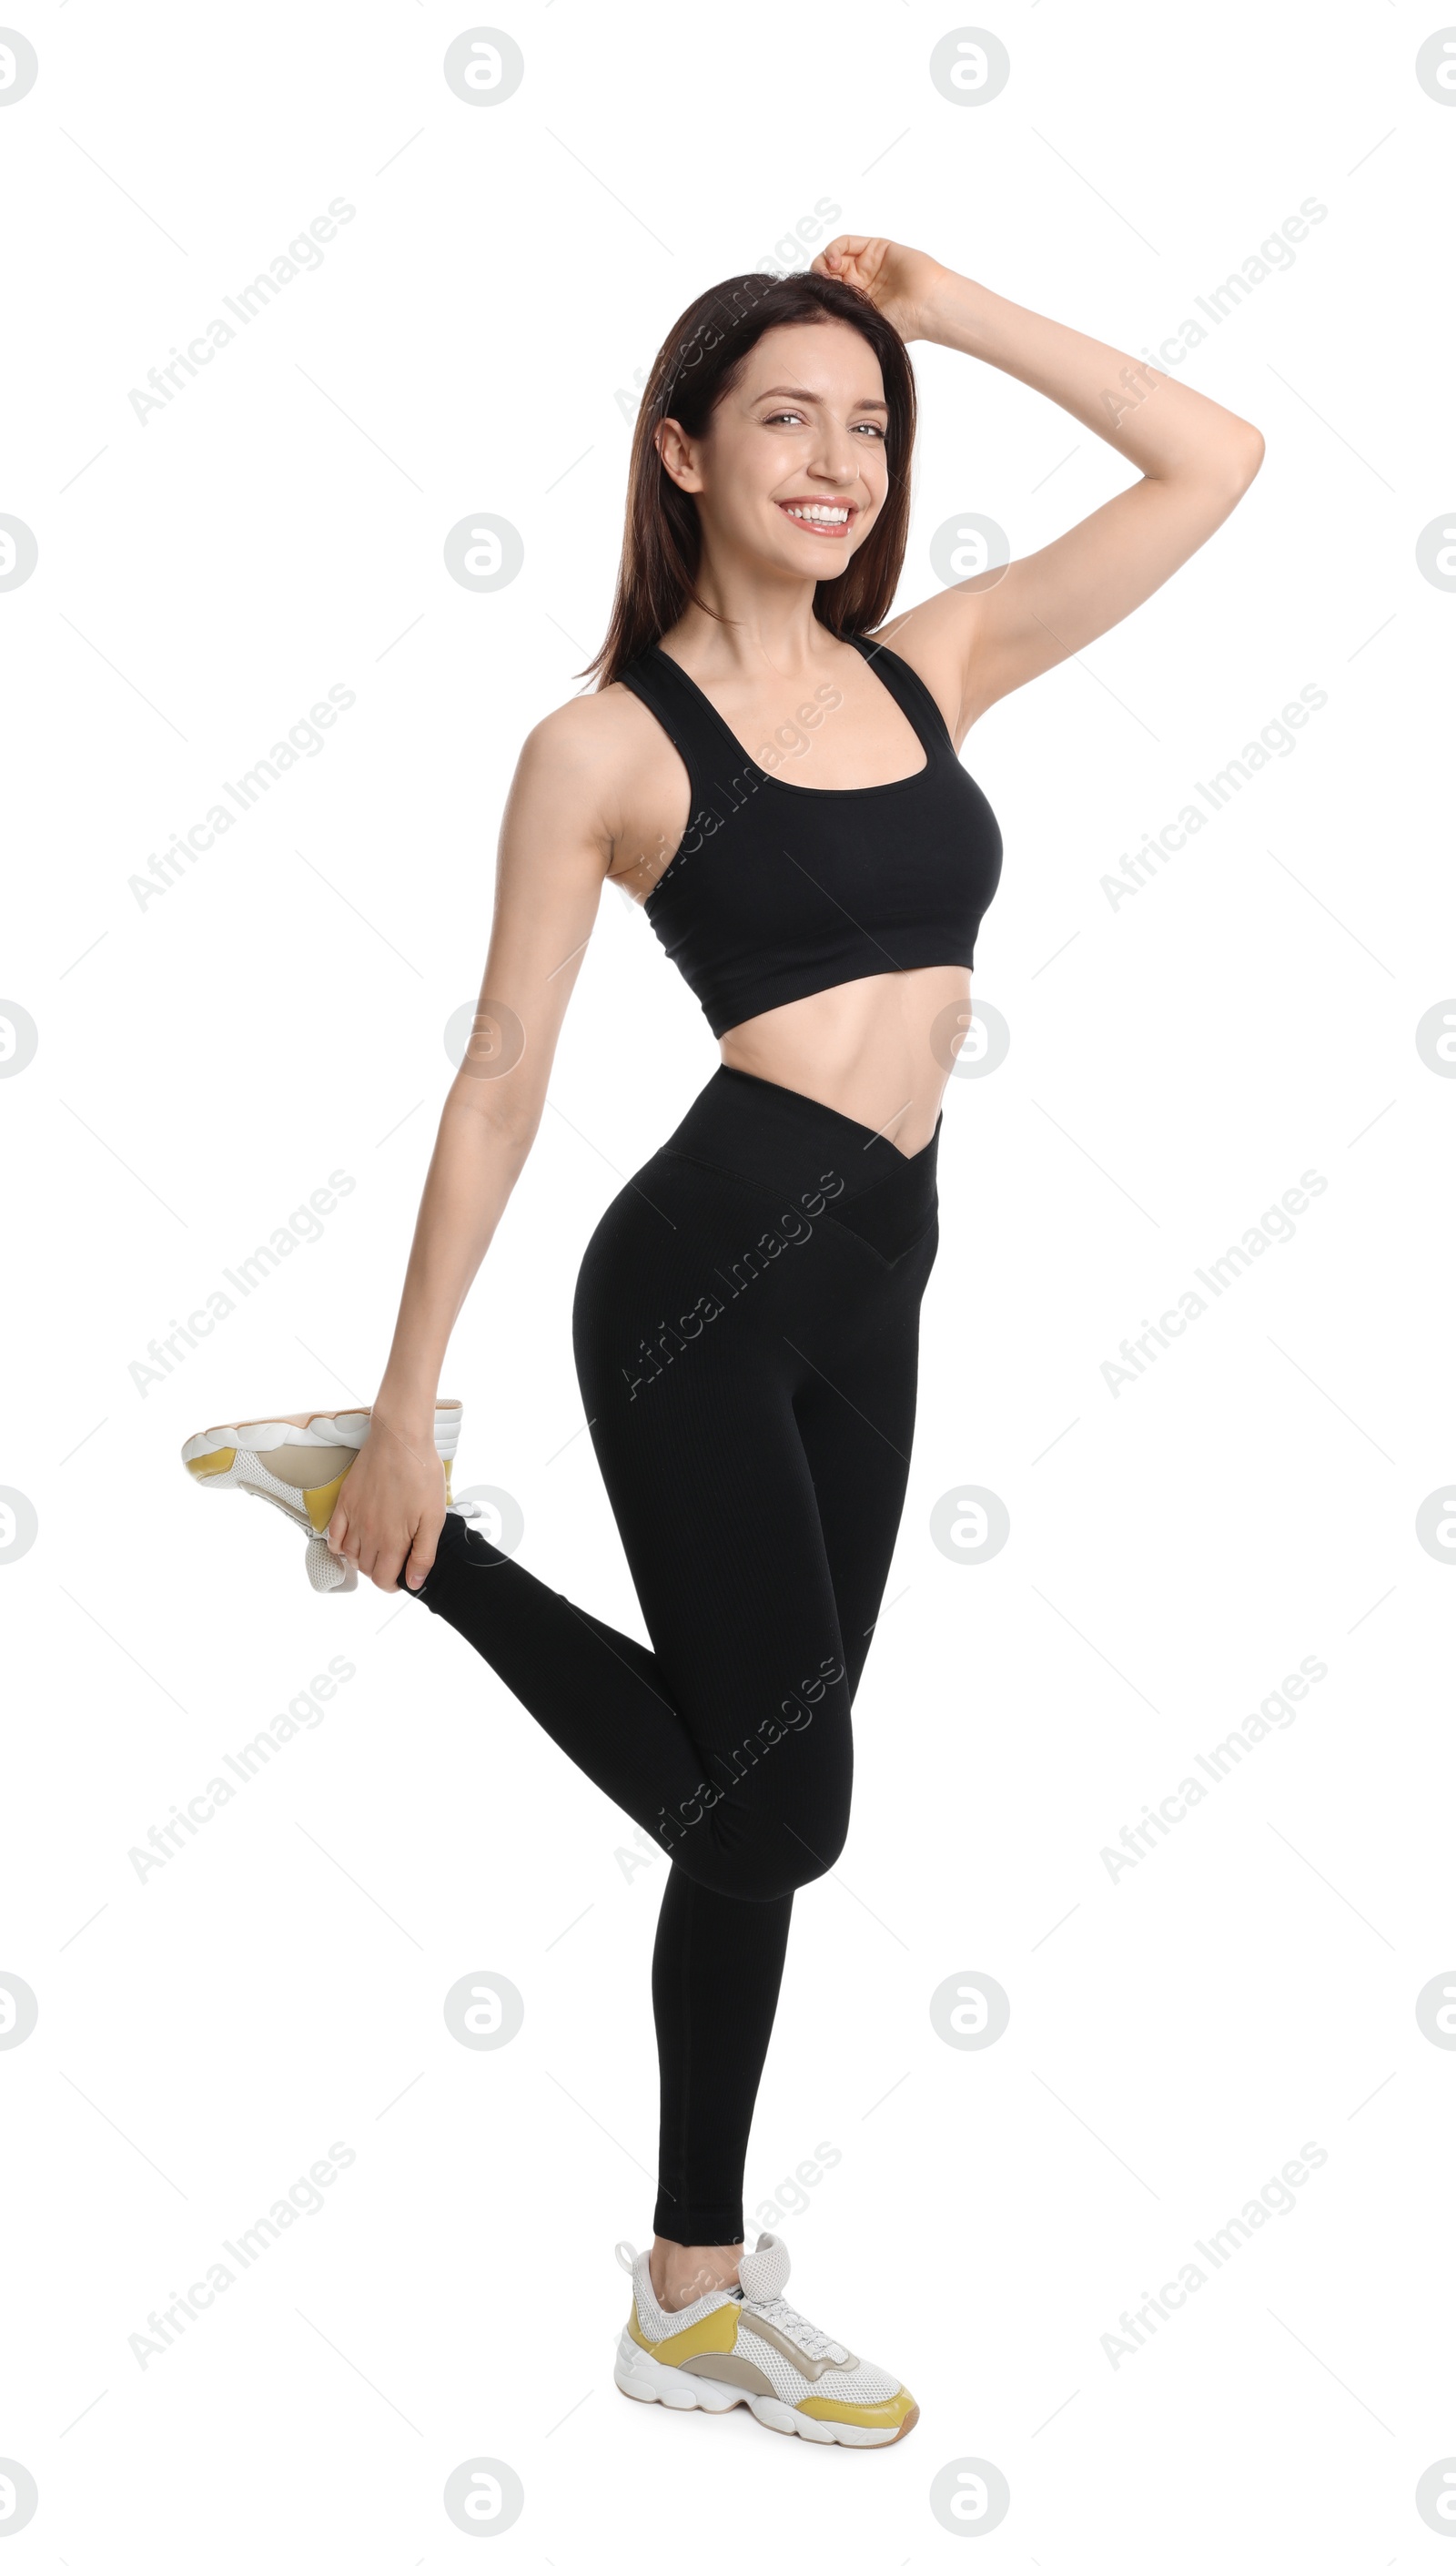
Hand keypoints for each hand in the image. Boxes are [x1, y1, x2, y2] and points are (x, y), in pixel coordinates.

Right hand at [326, 1414, 445, 1592]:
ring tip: (376, 1551)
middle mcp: (369, 1534)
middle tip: (394, 1561)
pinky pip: (333, 1535)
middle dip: (380, 1572)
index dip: (392, 1585)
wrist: (400, 1441)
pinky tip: (349, 1543)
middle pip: (367, 1569)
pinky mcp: (345, 1503)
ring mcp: (354, 1518)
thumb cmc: (421, 1475)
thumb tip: (414, 1583)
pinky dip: (339, 1545)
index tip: (401, 1578)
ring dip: (362, 1560)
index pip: (383, 1580)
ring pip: (350, 1555)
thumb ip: (423, 1554)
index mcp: (392, 1541)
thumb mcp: (433, 1518)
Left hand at [809, 235, 946, 342]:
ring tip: (828, 271)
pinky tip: (833, 261)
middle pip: (829, 271)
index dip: (818, 290)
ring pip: (836, 255)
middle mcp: (861, 280)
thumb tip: (814, 318)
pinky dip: (835, 248)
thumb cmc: (902, 323)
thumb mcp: (865, 323)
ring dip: (825, 261)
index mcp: (857, 300)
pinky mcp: (875, 248)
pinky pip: (847, 242)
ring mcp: (867, 263)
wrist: (926, 307)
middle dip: (820, 275)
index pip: (829, 290)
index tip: (816, 297)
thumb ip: (843, 316)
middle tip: (819, 284)